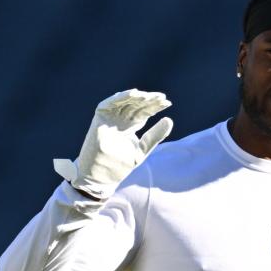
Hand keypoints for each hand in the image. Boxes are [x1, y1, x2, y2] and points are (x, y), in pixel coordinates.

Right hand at [54, 89, 172, 199]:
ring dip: (137, 97)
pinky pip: (109, 103)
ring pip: (125, 101)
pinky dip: (120, 97)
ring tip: (149, 96)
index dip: (155, 106)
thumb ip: (155, 136)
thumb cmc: (120, 165)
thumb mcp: (142, 149)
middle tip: (161, 97)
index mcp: (131, 125)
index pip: (145, 111)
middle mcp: (121, 119)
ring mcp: (110, 117)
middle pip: (137, 104)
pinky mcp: (100, 117)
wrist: (101, 176)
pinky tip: (133, 94)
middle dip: (149, 100)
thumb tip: (170, 120)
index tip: (168, 103)